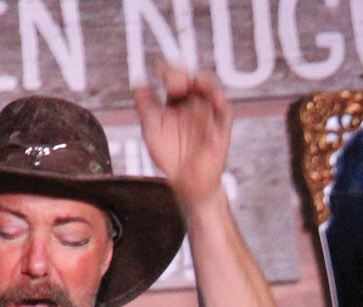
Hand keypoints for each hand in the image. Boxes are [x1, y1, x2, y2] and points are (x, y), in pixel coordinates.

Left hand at [132, 59, 231, 206]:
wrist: (187, 182)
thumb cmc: (170, 156)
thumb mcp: (152, 128)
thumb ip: (145, 105)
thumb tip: (138, 81)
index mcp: (176, 101)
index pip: (173, 77)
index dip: (167, 69)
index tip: (159, 68)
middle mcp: (193, 103)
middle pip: (191, 79)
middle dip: (182, 75)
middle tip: (172, 80)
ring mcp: (209, 114)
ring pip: (210, 89)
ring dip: (203, 83)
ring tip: (192, 82)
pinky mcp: (222, 128)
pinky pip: (224, 111)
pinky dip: (218, 103)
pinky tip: (207, 100)